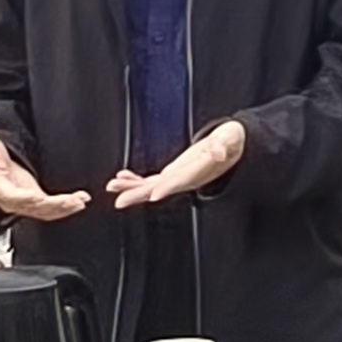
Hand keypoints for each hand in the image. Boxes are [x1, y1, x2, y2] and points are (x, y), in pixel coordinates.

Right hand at [0, 136, 87, 222]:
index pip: (12, 197)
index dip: (25, 198)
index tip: (37, 197)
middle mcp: (13, 201)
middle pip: (34, 207)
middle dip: (53, 206)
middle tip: (71, 201)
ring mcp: (26, 203)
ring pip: (46, 211)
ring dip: (64, 208)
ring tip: (80, 201)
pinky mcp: (37, 202)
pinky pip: (52, 209)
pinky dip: (67, 207)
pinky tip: (80, 201)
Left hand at [108, 120, 244, 208]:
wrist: (230, 147)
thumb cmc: (230, 143)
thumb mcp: (229, 140)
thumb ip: (223, 145)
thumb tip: (218, 151)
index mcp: (198, 172)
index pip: (180, 182)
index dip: (167, 188)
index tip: (152, 195)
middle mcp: (184, 180)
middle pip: (159, 190)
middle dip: (138, 195)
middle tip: (119, 201)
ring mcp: (177, 178)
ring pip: (150, 187)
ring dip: (130, 188)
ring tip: (112, 186)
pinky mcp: (172, 174)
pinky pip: (151, 180)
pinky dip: (136, 179)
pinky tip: (122, 177)